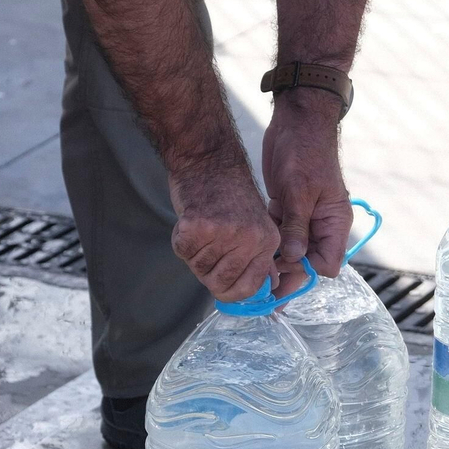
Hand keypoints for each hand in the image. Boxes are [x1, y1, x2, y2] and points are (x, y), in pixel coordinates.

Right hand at [169, 154, 280, 302]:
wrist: (208, 159)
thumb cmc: (229, 193)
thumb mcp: (257, 224)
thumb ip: (260, 258)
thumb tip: (266, 289)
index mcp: (267, 241)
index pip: (248, 289)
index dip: (230, 290)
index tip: (222, 283)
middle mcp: (250, 239)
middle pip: (219, 284)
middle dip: (207, 272)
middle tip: (206, 248)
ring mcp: (224, 233)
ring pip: (198, 269)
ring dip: (193, 254)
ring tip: (201, 228)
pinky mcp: (198, 227)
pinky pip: (182, 252)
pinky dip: (180, 241)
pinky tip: (189, 221)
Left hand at [262, 90, 352, 293]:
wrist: (297, 121)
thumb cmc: (305, 151)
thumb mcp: (300, 190)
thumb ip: (297, 226)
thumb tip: (293, 259)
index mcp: (335, 223)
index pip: (326, 264)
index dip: (304, 274)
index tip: (280, 276)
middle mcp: (322, 225)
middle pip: (306, 263)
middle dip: (286, 276)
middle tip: (261, 292)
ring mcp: (304, 218)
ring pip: (290, 252)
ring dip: (273, 263)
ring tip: (251, 278)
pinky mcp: (286, 209)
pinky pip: (278, 235)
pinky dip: (266, 245)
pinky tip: (249, 255)